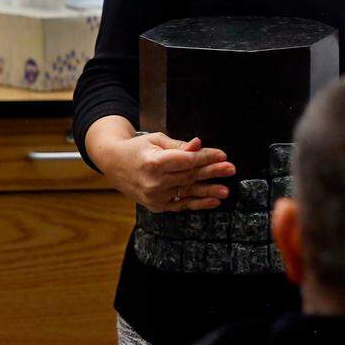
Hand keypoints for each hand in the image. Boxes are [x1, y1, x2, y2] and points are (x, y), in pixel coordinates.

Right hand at [87, 117, 235, 211]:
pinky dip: (197, 204)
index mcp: (154, 162)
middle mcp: (154, 181)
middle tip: (231, 169)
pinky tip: (212, 201)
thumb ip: (179, 145)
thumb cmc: (138, 148)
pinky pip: (180, 204)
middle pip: (189, 176)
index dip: (206, 157)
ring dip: (209, 191)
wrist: (114, 164)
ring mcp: (154, 196)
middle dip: (212, 172)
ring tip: (225, 191)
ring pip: (187, 192)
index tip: (223, 155)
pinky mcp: (156, 205)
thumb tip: (198, 144)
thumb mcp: (157, 140)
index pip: (187, 160)